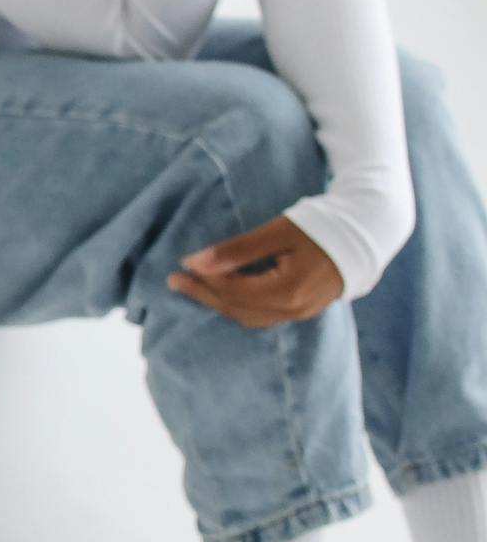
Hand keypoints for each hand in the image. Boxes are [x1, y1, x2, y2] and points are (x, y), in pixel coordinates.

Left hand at [168, 214, 343, 326]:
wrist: (367, 232)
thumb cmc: (321, 225)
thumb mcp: (277, 232)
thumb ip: (237, 250)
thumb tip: (195, 262)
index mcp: (287, 291)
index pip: (233, 291)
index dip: (204, 279)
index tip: (181, 264)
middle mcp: (293, 310)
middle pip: (236, 308)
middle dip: (203, 294)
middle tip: (175, 280)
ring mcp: (300, 314)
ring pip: (248, 316)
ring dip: (219, 303)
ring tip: (194, 287)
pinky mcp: (303, 310)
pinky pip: (261, 315)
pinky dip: (238, 305)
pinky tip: (224, 293)